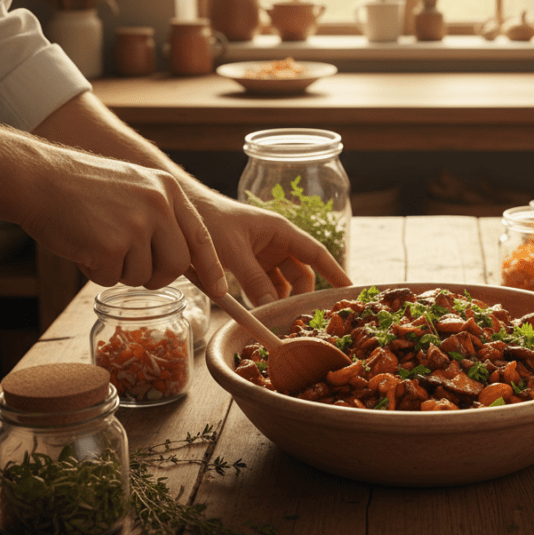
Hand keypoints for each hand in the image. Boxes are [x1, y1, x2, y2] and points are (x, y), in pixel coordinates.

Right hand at [18, 147, 226, 294]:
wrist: (36, 178)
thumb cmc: (82, 188)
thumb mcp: (135, 188)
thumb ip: (161, 217)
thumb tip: (184, 260)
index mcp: (168, 191)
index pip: (201, 236)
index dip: (211, 266)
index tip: (220, 289)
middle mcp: (158, 206)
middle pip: (176, 264)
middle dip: (156, 275)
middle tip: (128, 263)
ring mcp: (136, 225)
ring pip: (144, 276)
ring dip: (120, 271)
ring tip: (98, 242)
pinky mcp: (110, 245)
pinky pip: (112, 279)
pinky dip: (96, 272)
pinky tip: (82, 247)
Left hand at [191, 189, 352, 305]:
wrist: (183, 213)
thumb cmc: (210, 219)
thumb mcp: (233, 251)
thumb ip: (253, 279)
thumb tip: (271, 308)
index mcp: (281, 231)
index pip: (317, 253)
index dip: (335, 272)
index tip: (350, 290)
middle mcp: (277, 243)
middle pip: (301, 274)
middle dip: (302, 296)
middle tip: (301, 319)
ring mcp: (264, 255)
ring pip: (283, 284)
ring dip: (282, 300)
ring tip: (280, 321)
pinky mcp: (249, 266)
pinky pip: (264, 286)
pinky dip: (265, 300)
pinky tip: (262, 314)